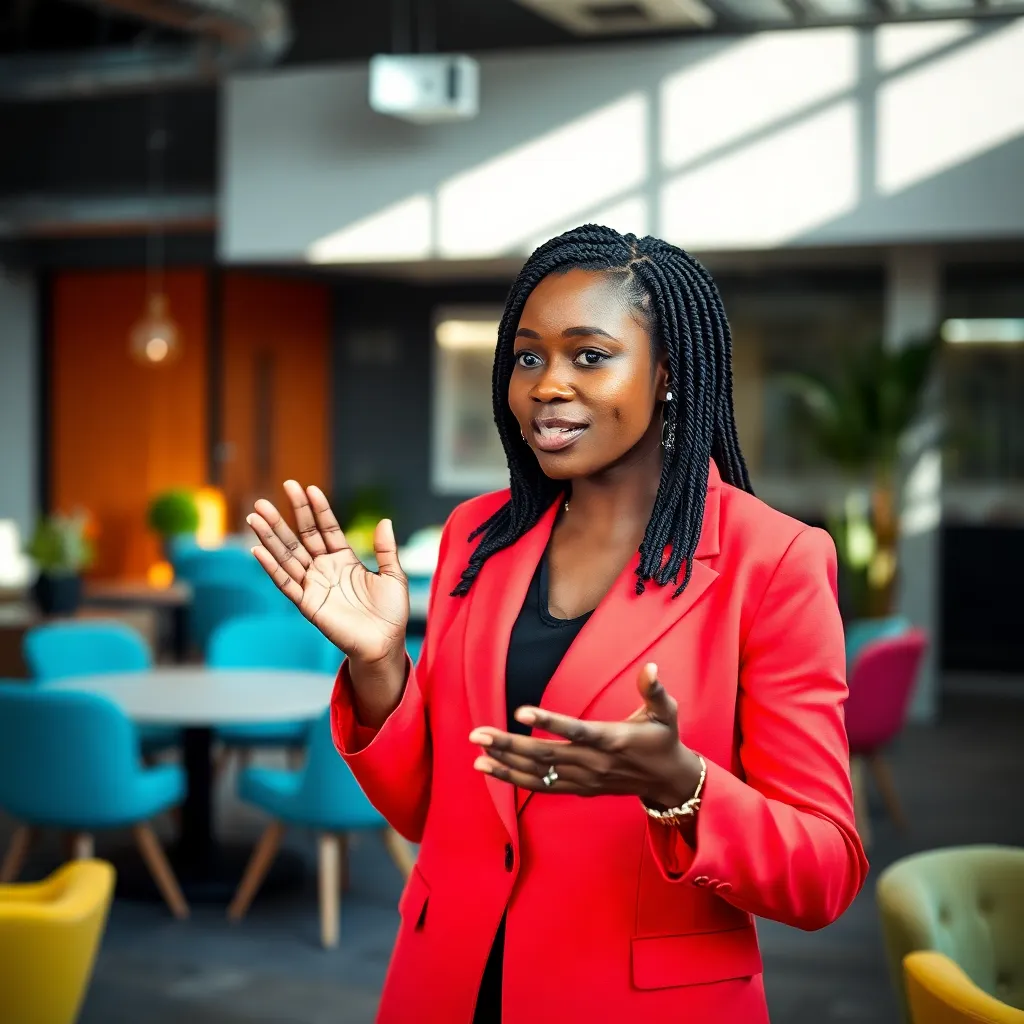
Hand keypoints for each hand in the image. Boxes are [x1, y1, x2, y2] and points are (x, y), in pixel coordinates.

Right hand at [247, 480, 408, 665]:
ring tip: (256, 514)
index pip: (327, 528)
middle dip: (289, 514)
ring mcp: (314, 585)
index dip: (318, 509)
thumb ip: (386, 549)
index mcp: (344, 560)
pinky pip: (286, 583)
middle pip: (302, 537)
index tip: (309, 488)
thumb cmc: (390, 613)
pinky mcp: (307, 604)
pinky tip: (258, 550)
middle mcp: (325, 569)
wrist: (385, 644)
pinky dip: (271, 567)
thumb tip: (385, 520)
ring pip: (288, 555)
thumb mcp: (393, 576)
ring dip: (271, 535)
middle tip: (276, 492)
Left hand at [469, 663, 702, 808]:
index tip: (521, 712)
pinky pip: (542, 787)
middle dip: (509, 745)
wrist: (667, 780)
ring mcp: (584, 779)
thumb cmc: (664, 739)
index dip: (549, 722)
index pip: (576, 731)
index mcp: (613, 740)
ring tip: (478, 753)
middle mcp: (594, 763)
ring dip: (506, 764)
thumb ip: (655, 690)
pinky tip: (492, 769)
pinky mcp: (578, 789)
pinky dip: (515, 779)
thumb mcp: (667, 713)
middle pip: (546, 755)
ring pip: (539, 774)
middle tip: (477, 733)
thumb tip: (650, 667)